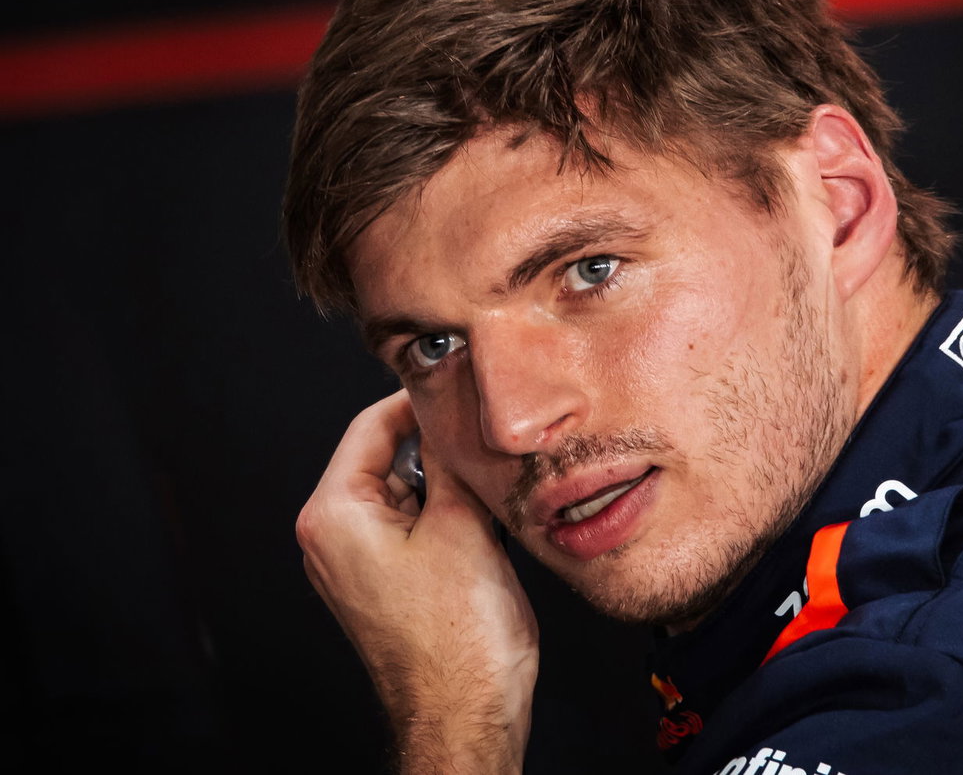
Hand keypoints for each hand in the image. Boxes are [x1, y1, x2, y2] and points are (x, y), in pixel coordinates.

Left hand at [297, 391, 537, 773]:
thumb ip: (454, 456)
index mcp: (335, 514)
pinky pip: (415, 529)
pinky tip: (487, 530)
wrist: (467, 714)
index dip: (421, 399)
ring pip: (409, 494)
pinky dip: (450, 520)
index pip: (371, 424)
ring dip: (452, 488)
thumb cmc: (458, 640)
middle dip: (442, 450)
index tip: (464, 385)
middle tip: (491, 446)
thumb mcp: (463, 523)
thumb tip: (455, 408)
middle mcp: (333, 538)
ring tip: (493, 498)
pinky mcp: (384, 585)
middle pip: (390, 458)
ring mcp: (357, 565)